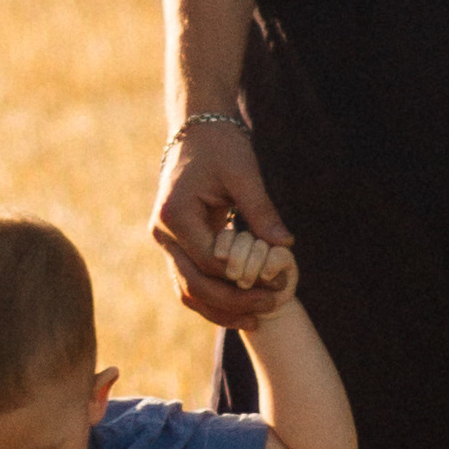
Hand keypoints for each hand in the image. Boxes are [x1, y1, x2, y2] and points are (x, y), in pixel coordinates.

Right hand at [151, 124, 296, 324]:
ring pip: (187, 290)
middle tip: (270, 304)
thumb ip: (261, 211)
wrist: (197, 130)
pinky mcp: (176, 245)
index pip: (209, 262)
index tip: (277, 282)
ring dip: (220, 310)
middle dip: (233, 302)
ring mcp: (166, 242)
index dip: (243, 278)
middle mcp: (163, 234)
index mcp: (174, 216)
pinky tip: (240, 308)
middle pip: (194, 284)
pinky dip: (213, 298)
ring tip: (256, 318)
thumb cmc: (220, 147)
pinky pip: (190, 281)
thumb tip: (285, 245)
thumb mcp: (244, 174)